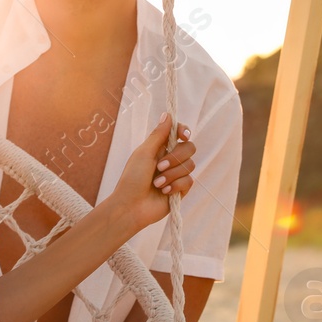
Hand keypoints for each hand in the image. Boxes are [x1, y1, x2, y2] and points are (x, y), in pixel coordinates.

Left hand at [109, 113, 196, 233]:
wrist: (131, 207)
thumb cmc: (132, 179)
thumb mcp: (144, 153)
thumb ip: (158, 135)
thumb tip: (168, 114)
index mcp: (160, 148)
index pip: (179, 133)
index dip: (184, 131)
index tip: (183, 135)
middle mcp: (170, 159)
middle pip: (189, 148)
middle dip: (175, 157)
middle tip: (159, 166)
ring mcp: (176, 174)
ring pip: (190, 165)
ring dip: (172, 174)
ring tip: (157, 183)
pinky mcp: (181, 189)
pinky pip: (189, 181)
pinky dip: (175, 185)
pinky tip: (164, 191)